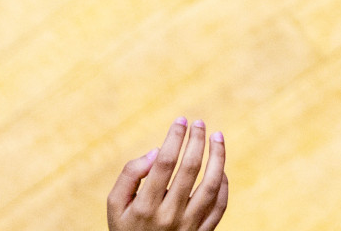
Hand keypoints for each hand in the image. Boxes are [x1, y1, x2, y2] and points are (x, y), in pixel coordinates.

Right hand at [107, 118, 227, 230]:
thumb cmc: (127, 228)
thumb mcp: (116, 205)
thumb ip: (130, 175)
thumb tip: (157, 151)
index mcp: (145, 207)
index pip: (165, 163)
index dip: (175, 137)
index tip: (180, 121)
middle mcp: (169, 216)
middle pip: (190, 169)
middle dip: (196, 140)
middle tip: (199, 123)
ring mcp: (189, 226)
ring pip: (212, 185)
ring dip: (218, 156)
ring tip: (217, 137)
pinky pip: (220, 205)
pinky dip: (224, 183)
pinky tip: (220, 167)